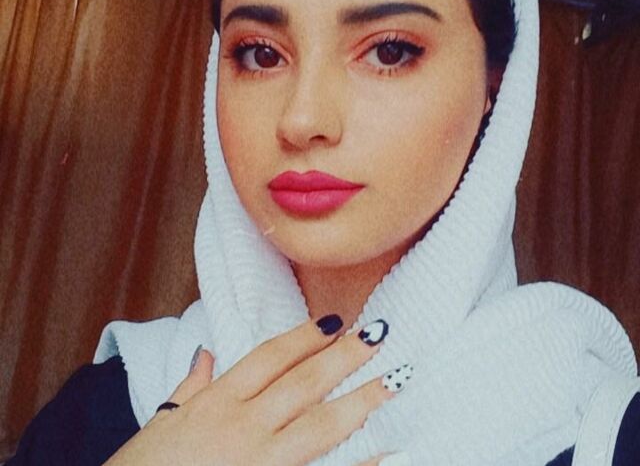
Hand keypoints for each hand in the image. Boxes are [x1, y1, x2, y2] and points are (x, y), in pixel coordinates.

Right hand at [104, 315, 411, 465]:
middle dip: (342, 357)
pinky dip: (357, 464)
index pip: (269, 358)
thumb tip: (206, 353)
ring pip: (318, 425)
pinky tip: (388, 450)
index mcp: (216, 403)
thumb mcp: (161, 422)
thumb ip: (190, 386)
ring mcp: (258, 463)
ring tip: (394, 380)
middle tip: (379, 333)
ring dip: (360, 400)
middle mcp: (241, 426)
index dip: (304, 337)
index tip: (335, 321)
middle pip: (301, 383)